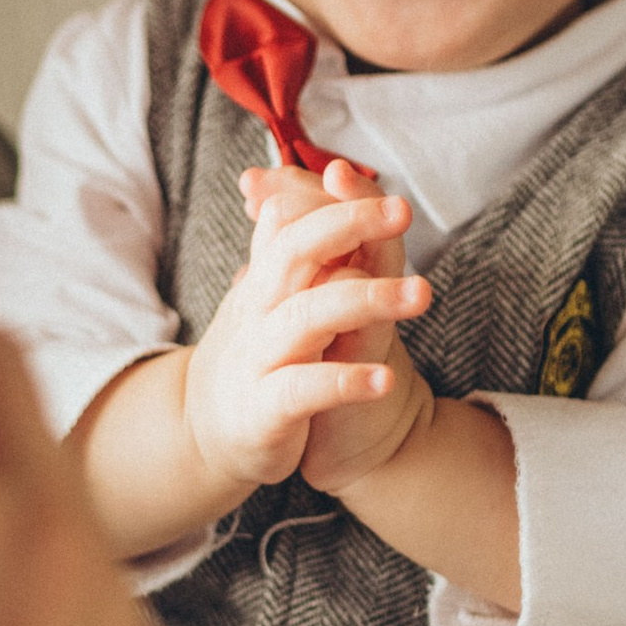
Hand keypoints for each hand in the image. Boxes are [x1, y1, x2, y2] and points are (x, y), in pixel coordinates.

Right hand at [183, 159, 430, 495]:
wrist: (205, 438)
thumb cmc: (255, 359)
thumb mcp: (268, 300)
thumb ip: (292, 248)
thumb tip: (304, 187)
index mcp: (265, 280)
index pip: (289, 219)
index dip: (332, 200)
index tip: (376, 189)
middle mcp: (258, 310)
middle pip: (295, 251)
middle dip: (348, 224)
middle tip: (401, 211)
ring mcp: (260, 359)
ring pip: (307, 317)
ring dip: (366, 300)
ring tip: (420, 293)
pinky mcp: (265, 411)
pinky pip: (304, 389)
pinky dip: (344, 382)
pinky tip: (384, 379)